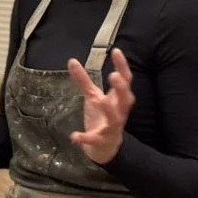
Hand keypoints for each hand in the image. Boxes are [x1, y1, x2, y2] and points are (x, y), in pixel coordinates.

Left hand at [67, 47, 134, 163]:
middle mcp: (118, 112)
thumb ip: (83, 80)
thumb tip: (72, 60)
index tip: (117, 51)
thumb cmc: (101, 117)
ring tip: (100, 101)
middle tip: (114, 75)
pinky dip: (85, 138)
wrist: (104, 147)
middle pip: (126, 99)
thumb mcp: (92, 97)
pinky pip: (94, 139)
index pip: (125, 80)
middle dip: (121, 88)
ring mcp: (111, 127)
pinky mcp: (101, 140)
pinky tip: (74, 136)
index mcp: (117, 99)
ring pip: (115, 119)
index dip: (122, 66)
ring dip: (109, 110)